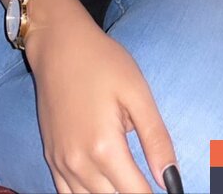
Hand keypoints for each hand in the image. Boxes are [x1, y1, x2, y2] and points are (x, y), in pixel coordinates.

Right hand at [25, 0, 177, 192]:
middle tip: (147, 182)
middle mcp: (79, 163)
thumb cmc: (101, 61)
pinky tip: (102, 186)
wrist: (58, 44)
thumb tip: (171, 180)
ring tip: (129, 181)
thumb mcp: (137, 92)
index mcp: (104, 148)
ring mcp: (61, 162)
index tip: (169, 190)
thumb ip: (156, 138)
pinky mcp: (51, 156)